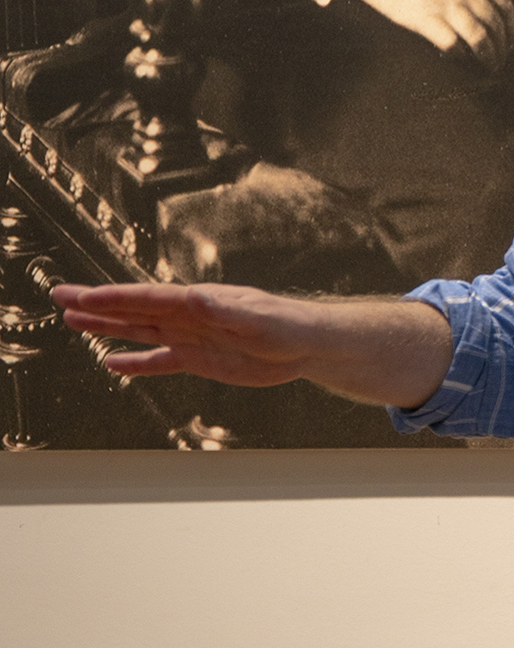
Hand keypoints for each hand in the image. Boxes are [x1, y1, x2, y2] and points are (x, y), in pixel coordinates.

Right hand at [52, 281, 327, 385]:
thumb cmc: (287, 326)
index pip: (148, 299)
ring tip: (74, 321)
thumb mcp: (257, 320)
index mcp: (200, 302)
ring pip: (140, 331)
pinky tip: (112, 364)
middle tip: (61, 296)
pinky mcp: (200, 359)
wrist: (306, 345)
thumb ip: (225, 310)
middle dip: (98, 304)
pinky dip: (135, 363)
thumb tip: (194, 297)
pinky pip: (160, 361)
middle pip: (134, 309)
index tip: (84, 296)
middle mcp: (189, 316)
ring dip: (108, 327)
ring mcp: (192, 337)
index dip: (115, 298)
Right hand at [351, 0, 513, 69]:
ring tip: (488, 66)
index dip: (510, 29)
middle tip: (500, 60)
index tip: (508, 42)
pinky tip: (460, 57)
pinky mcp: (423, 18)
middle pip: (495, 25)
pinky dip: (461, 55)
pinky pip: (453, 44)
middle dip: (502, 47)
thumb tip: (487, 6)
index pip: (505, 5)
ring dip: (487, 56)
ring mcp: (444, 2)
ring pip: (479, 37)